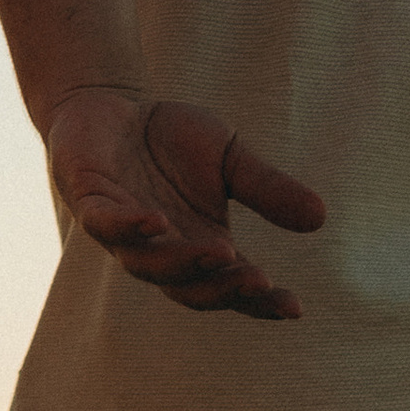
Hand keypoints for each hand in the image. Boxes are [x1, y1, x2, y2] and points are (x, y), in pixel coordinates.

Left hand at [44, 91, 325, 319]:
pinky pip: (107, 224)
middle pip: (191, 289)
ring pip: (148, 265)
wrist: (107, 103)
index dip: (261, 303)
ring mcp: (123, 232)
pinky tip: (156, 221)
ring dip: (183, 263)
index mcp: (200, 246)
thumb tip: (319, 218)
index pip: (233, 287)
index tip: (294, 308)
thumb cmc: (169, 138)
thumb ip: (266, 188)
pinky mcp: (90, 202)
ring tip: (221, 253)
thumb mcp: (230, 158)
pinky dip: (130, 227)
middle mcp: (162, 249)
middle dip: (225, 290)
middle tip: (260, 283)